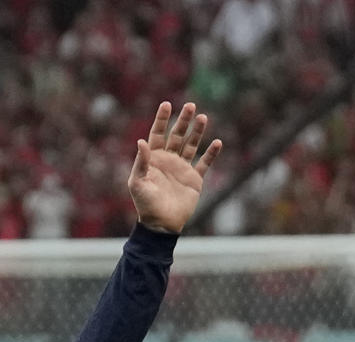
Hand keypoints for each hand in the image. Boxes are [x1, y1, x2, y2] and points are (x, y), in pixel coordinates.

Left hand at [128, 102, 221, 233]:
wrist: (161, 223)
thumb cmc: (145, 204)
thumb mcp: (137, 182)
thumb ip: (141, 162)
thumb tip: (141, 141)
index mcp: (153, 159)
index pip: (157, 134)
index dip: (162, 119)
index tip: (167, 104)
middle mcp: (168, 160)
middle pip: (177, 136)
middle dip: (183, 121)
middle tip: (191, 106)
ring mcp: (182, 168)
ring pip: (191, 145)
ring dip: (197, 132)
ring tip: (203, 117)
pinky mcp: (194, 179)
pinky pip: (204, 163)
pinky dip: (211, 154)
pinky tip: (217, 142)